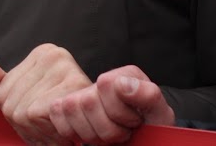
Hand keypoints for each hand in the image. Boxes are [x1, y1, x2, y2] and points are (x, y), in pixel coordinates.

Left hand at [0, 44, 93, 144]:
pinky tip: (60, 128)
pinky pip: (34, 114)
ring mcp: (63, 68)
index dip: (16, 112)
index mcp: (43, 53)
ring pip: (20, 111)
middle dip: (25, 123)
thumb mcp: (24, 99)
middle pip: (10, 103)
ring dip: (36, 130)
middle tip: (48, 123)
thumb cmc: (57, 117)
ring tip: (55, 126)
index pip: (2, 91)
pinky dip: (45, 130)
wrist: (92, 132)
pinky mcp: (70, 86)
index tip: (38, 112)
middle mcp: (53, 55)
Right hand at [49, 65, 174, 143]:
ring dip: (91, 134)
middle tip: (123, 133)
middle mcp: (102, 82)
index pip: (106, 84)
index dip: (122, 114)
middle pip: (87, 101)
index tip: (135, 122)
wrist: (142, 143)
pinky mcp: (67, 109)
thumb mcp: (159, 115)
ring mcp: (83, 94)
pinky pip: (56, 114)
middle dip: (108, 129)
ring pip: (70, 108)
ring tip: (108, 137)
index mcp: (124, 76)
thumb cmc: (151, 130)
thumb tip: (122, 84)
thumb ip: (148, 96)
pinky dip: (71, 132)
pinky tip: (90, 136)